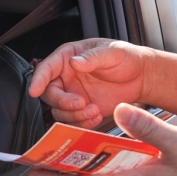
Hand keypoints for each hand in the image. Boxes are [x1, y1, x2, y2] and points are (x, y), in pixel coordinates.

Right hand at [29, 39, 149, 128]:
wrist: (141, 77)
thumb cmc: (126, 58)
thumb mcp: (111, 52)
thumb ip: (92, 57)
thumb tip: (74, 61)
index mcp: (69, 57)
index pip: (46, 68)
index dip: (38, 79)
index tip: (34, 90)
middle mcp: (67, 77)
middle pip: (49, 94)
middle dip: (62, 102)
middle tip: (80, 103)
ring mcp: (74, 95)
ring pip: (59, 111)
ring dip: (74, 115)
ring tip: (94, 110)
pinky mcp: (82, 110)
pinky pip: (73, 121)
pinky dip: (82, 123)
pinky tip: (96, 117)